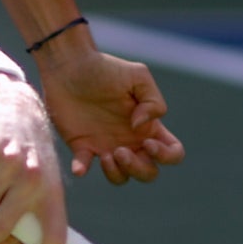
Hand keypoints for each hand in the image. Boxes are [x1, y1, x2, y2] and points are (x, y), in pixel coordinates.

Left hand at [37, 44, 187, 183]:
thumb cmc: (106, 68)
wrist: (70, 65)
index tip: (148, 142)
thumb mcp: (138, 76)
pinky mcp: (82, 145)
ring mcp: (106, 145)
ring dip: (117, 173)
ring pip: (121, 178)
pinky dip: (82, 170)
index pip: (172, 152)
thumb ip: (153, 101)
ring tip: (105, 155)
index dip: (166, 155)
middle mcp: (130, 140)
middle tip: (120, 150)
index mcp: (148, 126)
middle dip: (138, 169)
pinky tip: (80, 167)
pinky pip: (84, 167)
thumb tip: (141, 127)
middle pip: (149, 173)